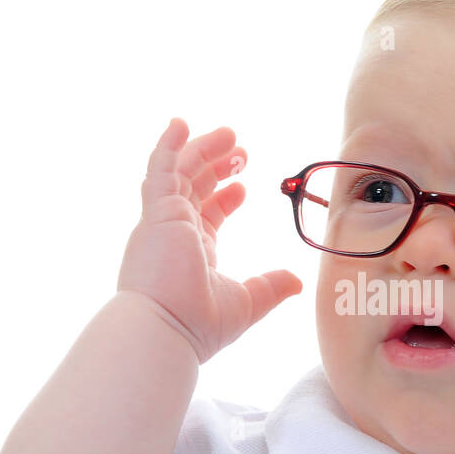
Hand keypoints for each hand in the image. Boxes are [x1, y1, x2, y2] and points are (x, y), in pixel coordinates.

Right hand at [117, 118, 301, 362]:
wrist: (166, 330)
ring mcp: (163, 220)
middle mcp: (175, 233)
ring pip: (180, 173)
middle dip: (217, 165)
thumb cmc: (199, 324)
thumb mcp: (247, 301)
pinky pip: (160, 169)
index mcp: (193, 252)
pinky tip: (180, 123)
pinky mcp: (157, 211)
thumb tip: (297, 282)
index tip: (245, 186)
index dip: (225, 197)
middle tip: (241, 150)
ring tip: (229, 134)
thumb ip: (271, 287)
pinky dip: (168, 145)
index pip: (207, 215)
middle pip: (194, 187)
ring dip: (202, 150)